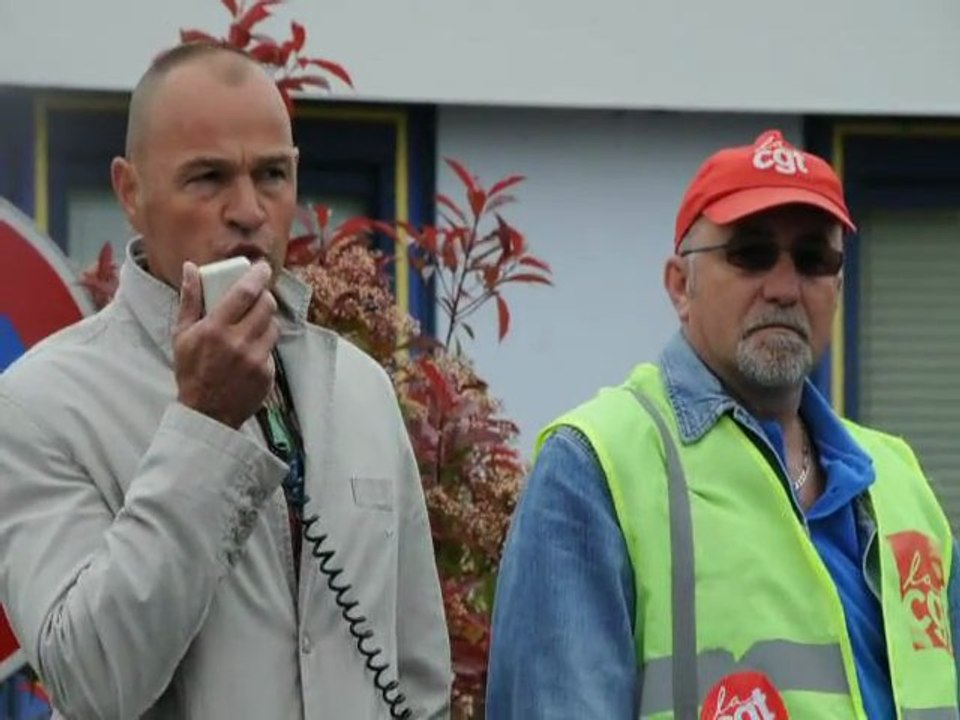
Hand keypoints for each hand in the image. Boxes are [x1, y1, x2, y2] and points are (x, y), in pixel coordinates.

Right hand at [173, 260, 279, 428]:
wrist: (206, 413)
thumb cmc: (191, 370)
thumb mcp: (182, 334)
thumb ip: (189, 299)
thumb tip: (191, 268)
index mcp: (215, 329)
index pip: (245, 292)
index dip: (258, 275)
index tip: (262, 267)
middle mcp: (238, 343)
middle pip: (266, 305)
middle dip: (265, 296)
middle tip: (258, 296)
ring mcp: (255, 359)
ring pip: (273, 326)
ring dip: (266, 320)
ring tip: (251, 324)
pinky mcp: (267, 373)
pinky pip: (271, 348)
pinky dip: (264, 344)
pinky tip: (250, 351)